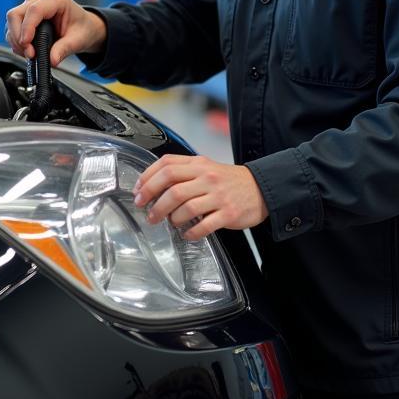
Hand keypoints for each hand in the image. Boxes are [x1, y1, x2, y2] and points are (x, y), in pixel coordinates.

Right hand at [5, 0, 106, 65]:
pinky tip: (28, 51)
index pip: (34, 10)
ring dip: (16, 41)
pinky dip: (16, 42)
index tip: (27, 44)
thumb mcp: (78, 40)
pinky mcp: (24, 18)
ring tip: (31, 54)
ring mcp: (29, 8)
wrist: (83, 28)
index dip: (27, 27)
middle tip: (29, 53)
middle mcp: (40, 0)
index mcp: (56, 0)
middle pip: (16, 14)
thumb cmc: (82, 28)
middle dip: (18, 36)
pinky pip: (12, 29)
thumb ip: (65, 49)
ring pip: (11, 22)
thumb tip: (52, 60)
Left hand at [133, 154, 268, 240]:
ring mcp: (218, 196)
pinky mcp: (228, 213)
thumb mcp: (205, 167)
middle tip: (149, 214)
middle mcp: (207, 177)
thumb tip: (153, 184)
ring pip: (185, 208)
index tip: (138, 192)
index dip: (148, 179)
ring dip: (172, 219)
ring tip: (170, 223)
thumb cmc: (227, 180)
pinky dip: (191, 233)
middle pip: (172, 189)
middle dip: (155, 204)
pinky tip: (187, 234)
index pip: (167, 166)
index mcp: (199, 164)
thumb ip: (182, 172)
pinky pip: (204, 226)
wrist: (260, 188)